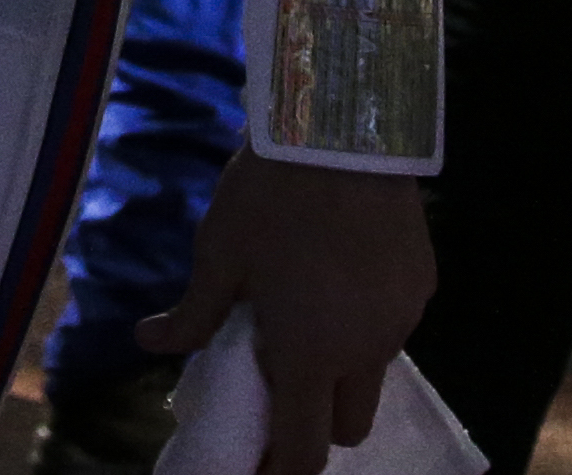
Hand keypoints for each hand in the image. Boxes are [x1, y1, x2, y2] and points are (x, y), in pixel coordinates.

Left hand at [142, 156, 436, 474]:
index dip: (278, 469)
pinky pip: (392, 328)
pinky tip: (337, 277)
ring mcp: (402, 320)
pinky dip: (363, 324)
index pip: (304, 452)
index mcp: (311, 356)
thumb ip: (193, 314)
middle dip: (312, 422)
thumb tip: (148, 343)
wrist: (340, 131)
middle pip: (346, 425)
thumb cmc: (268, 198)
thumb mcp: (218, 256)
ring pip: (372, 375)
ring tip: (304, 315)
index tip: (254, 463)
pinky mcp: (423, 285)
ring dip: (339, 369)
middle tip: (275, 381)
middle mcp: (366, 352)